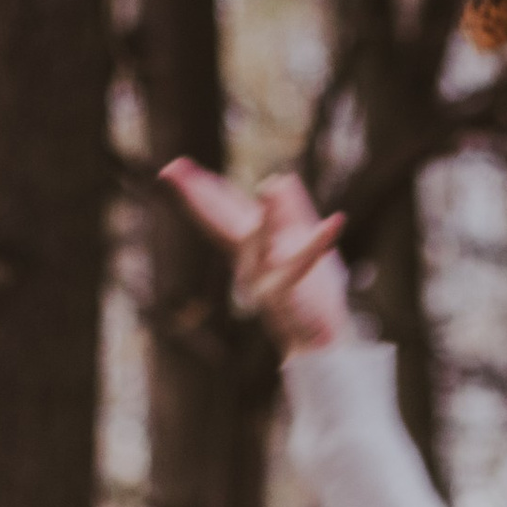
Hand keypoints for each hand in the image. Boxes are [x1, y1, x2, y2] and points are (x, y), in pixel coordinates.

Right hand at [160, 159, 348, 353]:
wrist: (322, 339)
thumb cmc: (311, 294)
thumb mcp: (302, 244)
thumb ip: (291, 212)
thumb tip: (283, 178)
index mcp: (251, 246)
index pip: (223, 209)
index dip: (201, 187)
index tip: (174, 167)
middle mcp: (250, 260)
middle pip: (221, 222)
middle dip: (198, 196)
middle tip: (171, 170)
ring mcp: (264, 277)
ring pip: (259, 241)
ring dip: (267, 215)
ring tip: (270, 185)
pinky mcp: (287, 293)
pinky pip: (303, 264)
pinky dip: (318, 243)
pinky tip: (335, 222)